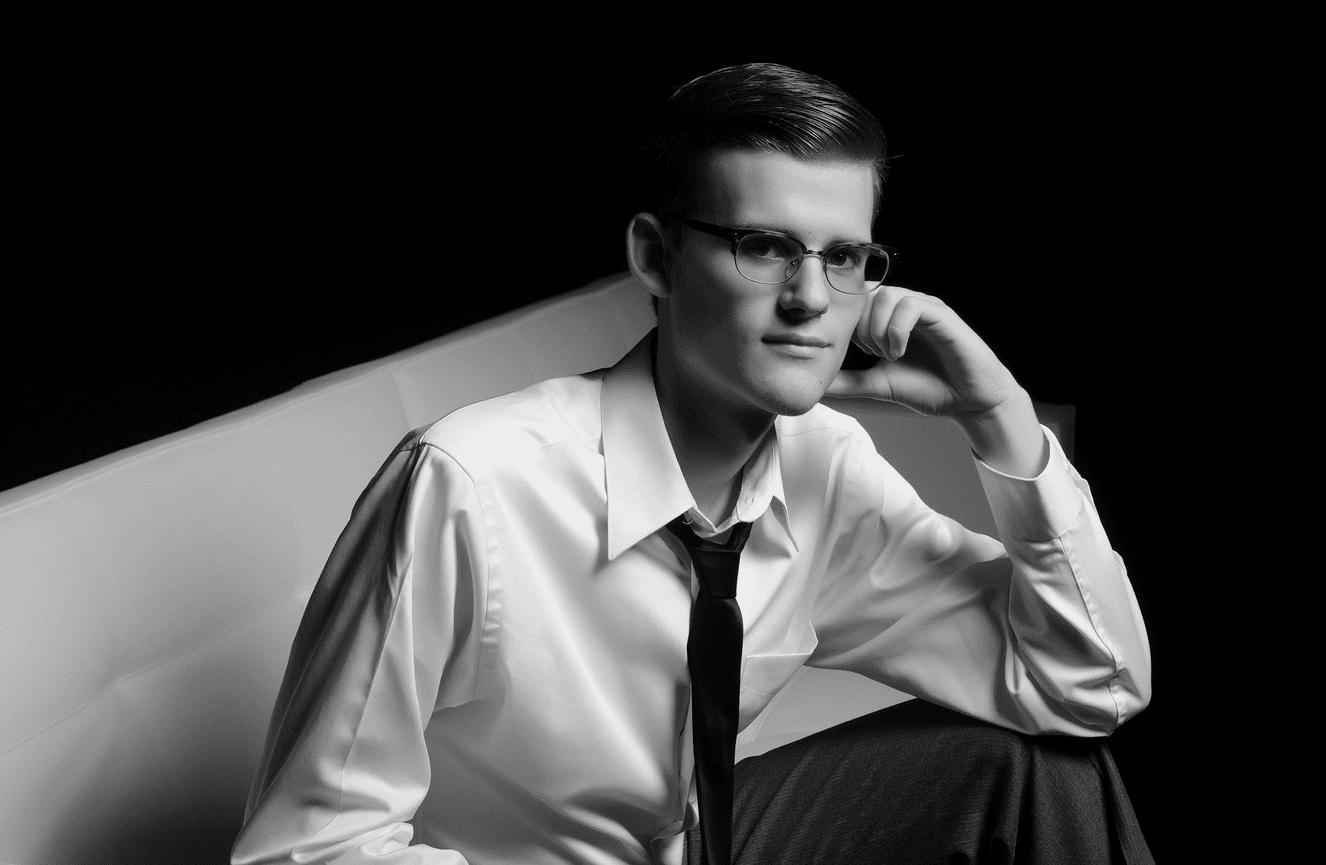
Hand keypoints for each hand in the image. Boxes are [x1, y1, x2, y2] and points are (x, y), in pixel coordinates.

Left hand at [826, 285, 1017, 416]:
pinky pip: (910, 305)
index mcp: (890, 318)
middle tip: (873, 355)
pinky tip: (900, 352)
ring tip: (888, 355)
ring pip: (886, 295)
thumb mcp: (879, 385)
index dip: (848, 326)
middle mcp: (906, 307)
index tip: (857, 355)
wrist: (969, 401)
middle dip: (861, 328)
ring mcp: (924, 307)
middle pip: (866, 295)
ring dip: (878, 328)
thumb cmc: (930, 388)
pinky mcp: (941, 314)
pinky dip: (896, 330)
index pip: (856, 304)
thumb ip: (849, 382)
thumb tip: (816, 385)